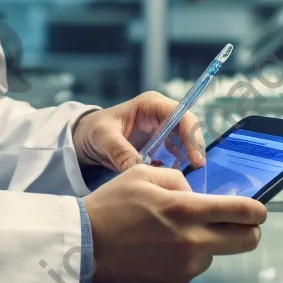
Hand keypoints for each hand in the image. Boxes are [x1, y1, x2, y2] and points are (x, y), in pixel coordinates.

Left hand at [71, 91, 205, 172]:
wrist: (86, 139)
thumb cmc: (94, 130)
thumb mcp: (104, 139)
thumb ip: (121, 153)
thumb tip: (141, 170)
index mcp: (151, 105)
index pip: (181, 115)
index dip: (192, 135)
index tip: (196, 159)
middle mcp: (161, 114)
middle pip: (188, 128)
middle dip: (195, 149)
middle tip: (196, 171)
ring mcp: (162, 128)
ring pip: (186, 142)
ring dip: (188, 158)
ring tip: (187, 177)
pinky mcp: (160, 143)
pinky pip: (176, 153)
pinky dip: (179, 165)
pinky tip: (175, 177)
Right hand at [83, 164, 266, 282]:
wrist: (84, 246)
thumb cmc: (111, 207)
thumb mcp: (144, 174)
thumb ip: (179, 180)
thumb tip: (197, 194)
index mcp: (187, 210)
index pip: (244, 213)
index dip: (258, 211)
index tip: (257, 211)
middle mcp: (192, 243)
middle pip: (247, 242)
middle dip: (247, 231)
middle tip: (232, 225)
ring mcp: (185, 269)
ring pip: (213, 254)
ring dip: (203, 244)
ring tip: (167, 236)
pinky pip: (190, 270)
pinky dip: (181, 261)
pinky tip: (156, 252)